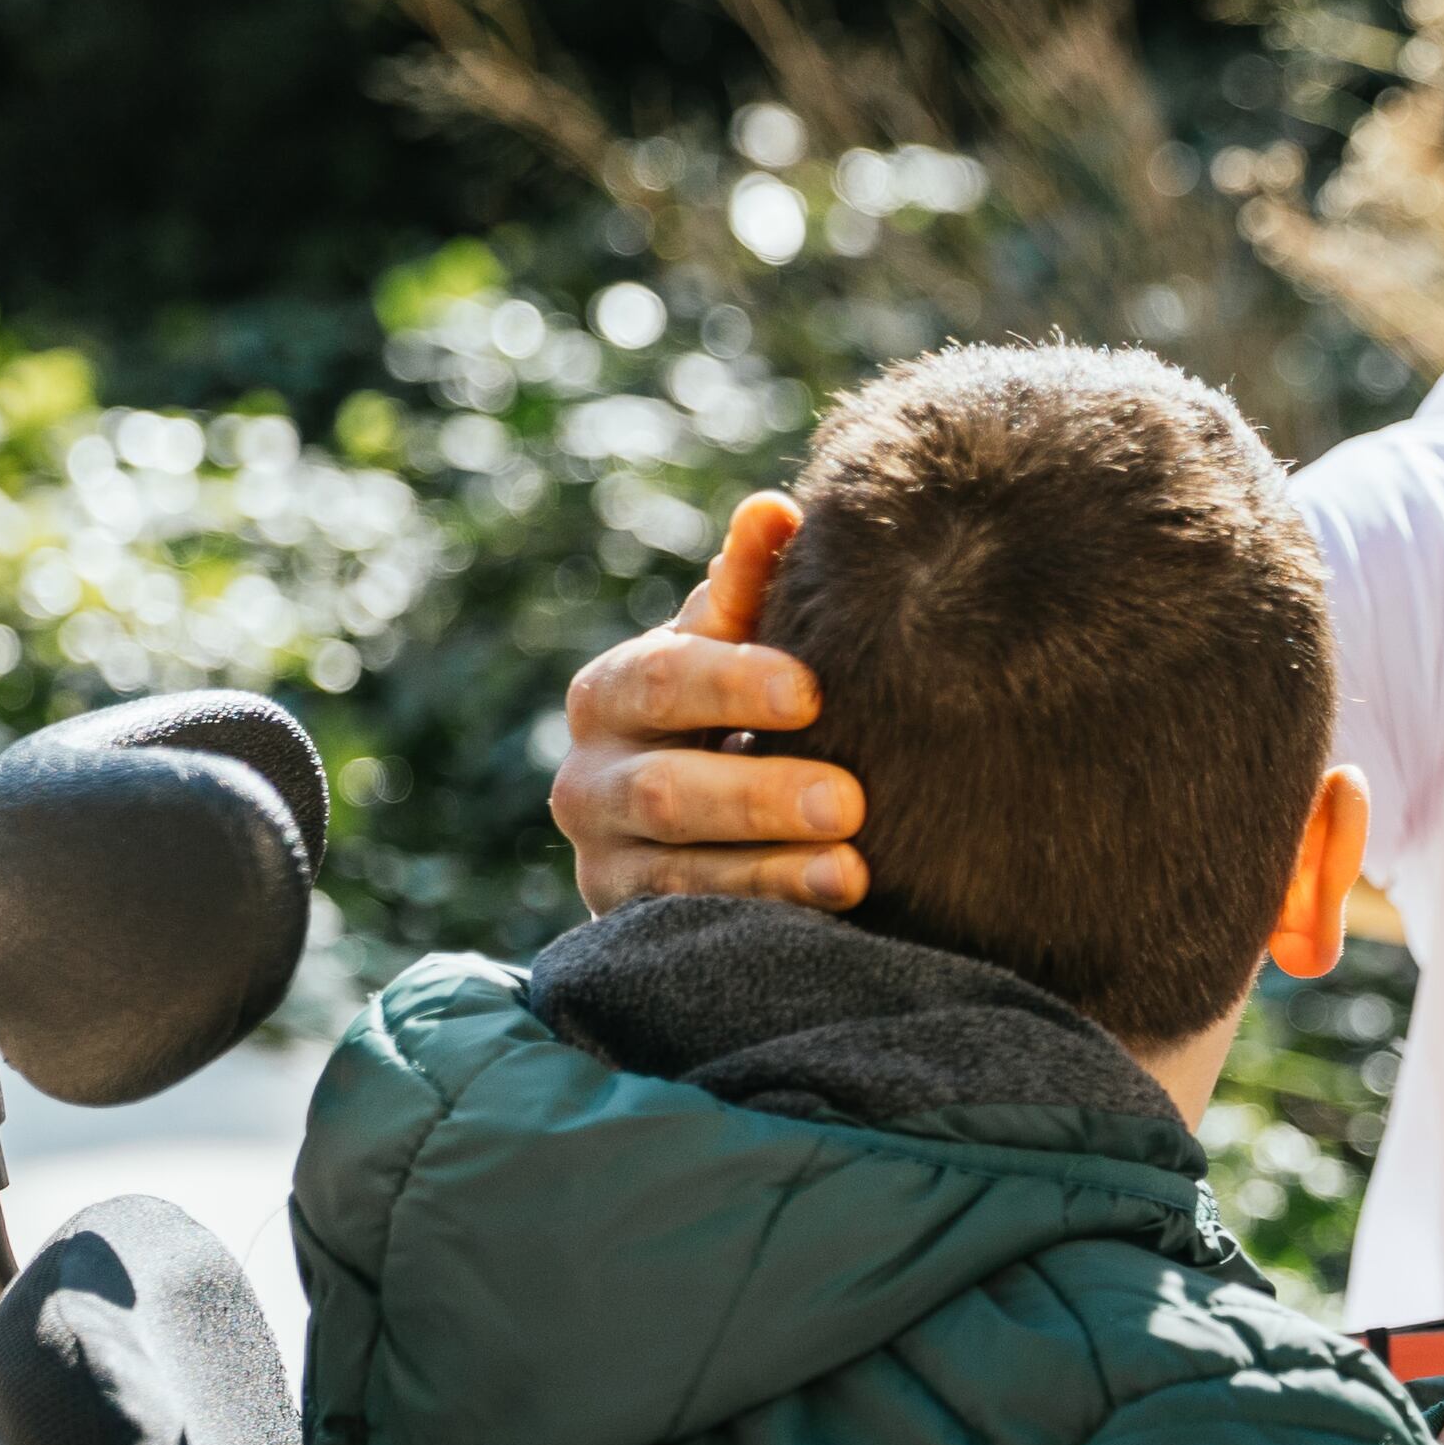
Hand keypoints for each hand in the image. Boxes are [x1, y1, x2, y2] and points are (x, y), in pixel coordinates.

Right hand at [552, 494, 872, 912]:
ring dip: (771, 873)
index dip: (732, 684)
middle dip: (760, 797)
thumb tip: (774, 509)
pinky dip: (763, 924)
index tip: (813, 692)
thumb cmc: (726, 714)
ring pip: (679, 875)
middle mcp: (588, 782)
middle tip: (851, 800)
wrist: (689, 831)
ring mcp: (603, 867)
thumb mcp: (733, 652)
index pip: (662, 681)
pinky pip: (694, 934)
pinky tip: (833, 921)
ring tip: (854, 871)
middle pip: (667, 791)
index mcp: (612, 694)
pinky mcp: (631, 934)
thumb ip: (750, 590)